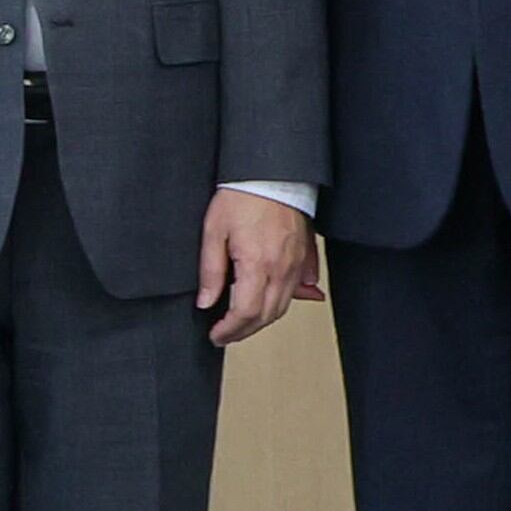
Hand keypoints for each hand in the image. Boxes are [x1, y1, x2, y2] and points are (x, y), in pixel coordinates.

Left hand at [196, 189, 318, 344]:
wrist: (272, 175)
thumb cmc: (241, 198)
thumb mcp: (213, 231)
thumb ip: (210, 271)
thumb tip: (206, 302)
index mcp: (257, 265)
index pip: (245, 312)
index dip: (229, 330)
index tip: (215, 335)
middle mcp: (282, 269)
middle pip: (266, 315)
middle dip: (245, 331)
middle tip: (225, 335)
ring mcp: (297, 264)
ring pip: (283, 305)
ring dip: (262, 320)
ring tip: (242, 324)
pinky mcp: (304, 257)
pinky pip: (298, 289)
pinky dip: (285, 302)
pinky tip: (274, 303)